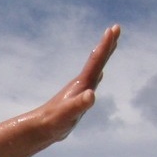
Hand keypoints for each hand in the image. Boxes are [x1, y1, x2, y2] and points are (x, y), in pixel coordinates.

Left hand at [38, 24, 120, 142]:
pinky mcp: (77, 98)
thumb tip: (91, 95)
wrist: (40, 129)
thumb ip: (78, 105)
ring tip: (110, 45)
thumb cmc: (53, 122)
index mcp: (81, 84)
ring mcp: (79, 90)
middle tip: (116, 28)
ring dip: (103, 55)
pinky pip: (91, 80)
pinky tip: (99, 74)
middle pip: (97, 60)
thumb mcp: (67, 114)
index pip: (96, 60)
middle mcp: (81, 83)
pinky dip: (97, 72)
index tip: (114, 28)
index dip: (106, 45)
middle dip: (107, 44)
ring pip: (94, 68)